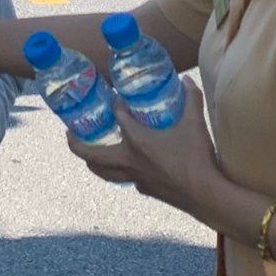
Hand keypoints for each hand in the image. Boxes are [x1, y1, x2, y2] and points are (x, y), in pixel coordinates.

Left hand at [71, 79, 221, 219]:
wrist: (205, 195)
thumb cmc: (197, 157)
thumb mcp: (195, 123)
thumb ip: (190, 98)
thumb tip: (186, 80)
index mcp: (137, 140)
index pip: (117, 116)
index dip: (114, 104)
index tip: (115, 97)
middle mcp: (129, 160)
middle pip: (91, 155)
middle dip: (75, 144)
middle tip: (69, 133)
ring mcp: (135, 177)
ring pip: (102, 172)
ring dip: (92, 161)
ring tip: (89, 151)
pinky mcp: (145, 189)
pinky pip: (123, 179)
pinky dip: (117, 171)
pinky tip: (124, 166)